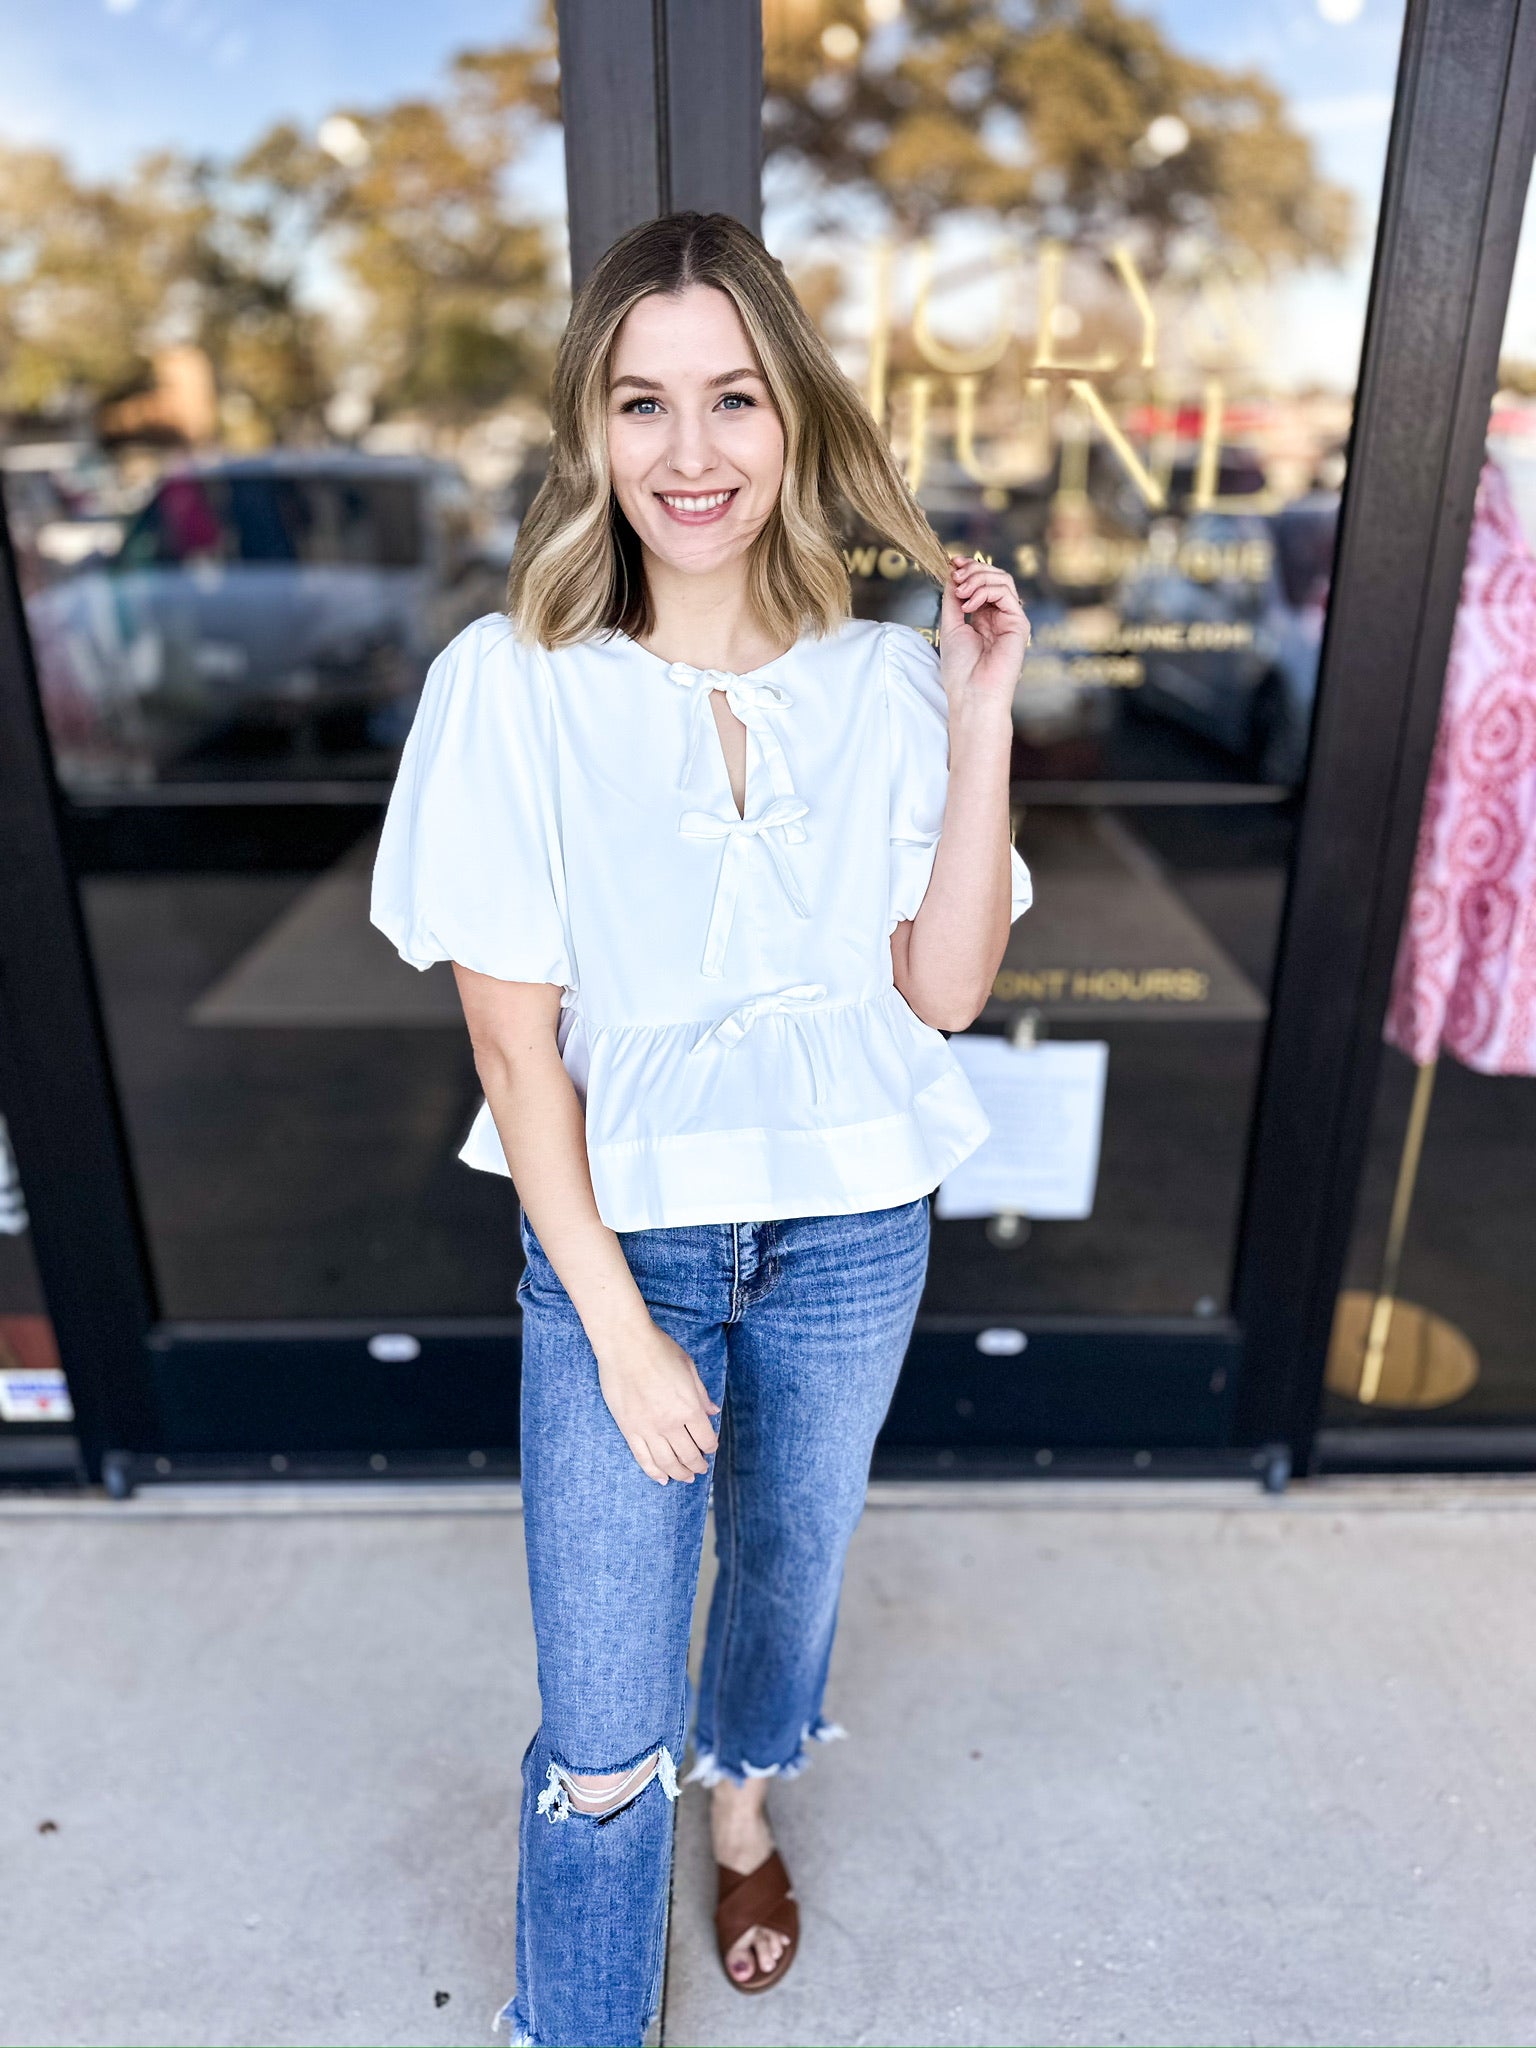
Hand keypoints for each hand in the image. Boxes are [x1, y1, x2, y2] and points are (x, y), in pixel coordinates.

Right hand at [594, 1318, 720, 1484]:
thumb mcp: (689, 1368)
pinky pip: (643, 1458)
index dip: (711, 1447)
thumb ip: (701, 1394)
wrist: (625, 1344)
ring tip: (685, 1478)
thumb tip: (713, 1412)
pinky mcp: (628, 1429)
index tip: (711, 1449)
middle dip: (697, 1465)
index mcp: (689, 1407)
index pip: (706, 1439)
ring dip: (679, 1473)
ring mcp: (647, 1428)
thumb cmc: (659, 1349)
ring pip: (666, 1462)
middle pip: (688, 1455)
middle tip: (701, 1470)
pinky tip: (661, 1479)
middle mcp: (670, 1423)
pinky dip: (654, 1472)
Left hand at [939, 556, 1030, 709]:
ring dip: (978, 579)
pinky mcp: (1019, 624)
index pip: (982, 582)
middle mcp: (1000, 616)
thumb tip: (953, 574)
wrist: (972, 694)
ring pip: (1002, 580)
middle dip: (973, 569)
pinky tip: (970, 603)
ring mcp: (1011, 619)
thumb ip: (953, 599)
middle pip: (994, 576)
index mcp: (984, 617)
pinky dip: (985, 591)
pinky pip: (1005, 593)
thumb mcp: (951, 626)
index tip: (951, 563)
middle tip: (955, 574)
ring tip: (961, 591)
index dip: (968, 569)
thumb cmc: (961, 670)